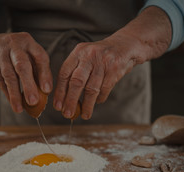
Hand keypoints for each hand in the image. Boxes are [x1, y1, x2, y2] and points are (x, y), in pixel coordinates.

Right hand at [0, 29, 51, 112]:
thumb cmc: (14, 53)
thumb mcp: (27, 55)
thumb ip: (37, 71)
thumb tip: (45, 93)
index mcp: (29, 42)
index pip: (40, 57)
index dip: (44, 74)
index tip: (47, 90)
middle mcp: (15, 45)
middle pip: (22, 65)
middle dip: (28, 85)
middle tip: (34, 101)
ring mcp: (1, 53)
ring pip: (9, 75)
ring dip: (15, 93)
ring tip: (20, 108)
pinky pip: (0, 80)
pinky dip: (8, 93)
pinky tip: (14, 103)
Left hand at [53, 6, 170, 119]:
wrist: (126, 44)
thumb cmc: (101, 56)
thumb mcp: (85, 57)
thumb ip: (75, 72)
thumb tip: (65, 98)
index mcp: (78, 52)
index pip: (64, 73)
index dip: (60, 92)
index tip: (57, 106)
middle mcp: (89, 55)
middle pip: (76, 82)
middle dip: (71, 101)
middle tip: (67, 114)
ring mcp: (103, 61)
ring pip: (92, 88)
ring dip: (87, 105)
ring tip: (84, 115)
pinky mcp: (115, 69)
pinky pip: (105, 89)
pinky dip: (100, 98)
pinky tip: (97, 102)